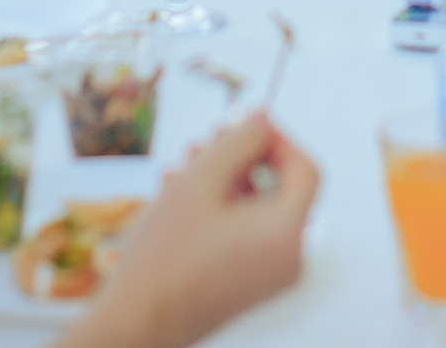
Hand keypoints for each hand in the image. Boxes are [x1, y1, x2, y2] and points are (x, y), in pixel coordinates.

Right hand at [79, 114, 315, 347]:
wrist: (139, 323)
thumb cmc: (165, 260)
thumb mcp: (201, 181)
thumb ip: (238, 142)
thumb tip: (261, 121)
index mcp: (287, 232)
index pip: (305, 169)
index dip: (278, 139)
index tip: (247, 125)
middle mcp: (289, 258)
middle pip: (279, 189)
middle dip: (241, 160)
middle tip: (206, 143)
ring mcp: (270, 276)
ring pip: (257, 211)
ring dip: (223, 183)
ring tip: (183, 168)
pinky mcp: (249, 285)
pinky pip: (246, 235)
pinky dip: (221, 212)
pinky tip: (181, 198)